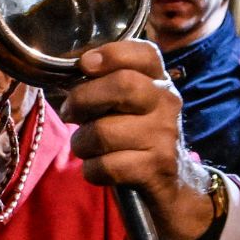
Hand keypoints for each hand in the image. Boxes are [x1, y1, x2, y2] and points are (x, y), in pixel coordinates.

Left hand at [60, 40, 214, 239]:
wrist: (174, 187)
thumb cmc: (137, 140)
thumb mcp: (129, 107)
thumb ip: (105, 87)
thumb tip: (65, 75)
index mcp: (159, 81)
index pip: (144, 53)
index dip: (111, 53)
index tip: (85, 65)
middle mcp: (167, 103)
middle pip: (123, 85)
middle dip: (83, 99)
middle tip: (70, 114)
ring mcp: (164, 136)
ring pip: (104, 132)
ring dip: (81, 143)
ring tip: (86, 148)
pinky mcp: (156, 169)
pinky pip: (106, 166)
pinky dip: (91, 170)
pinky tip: (98, 169)